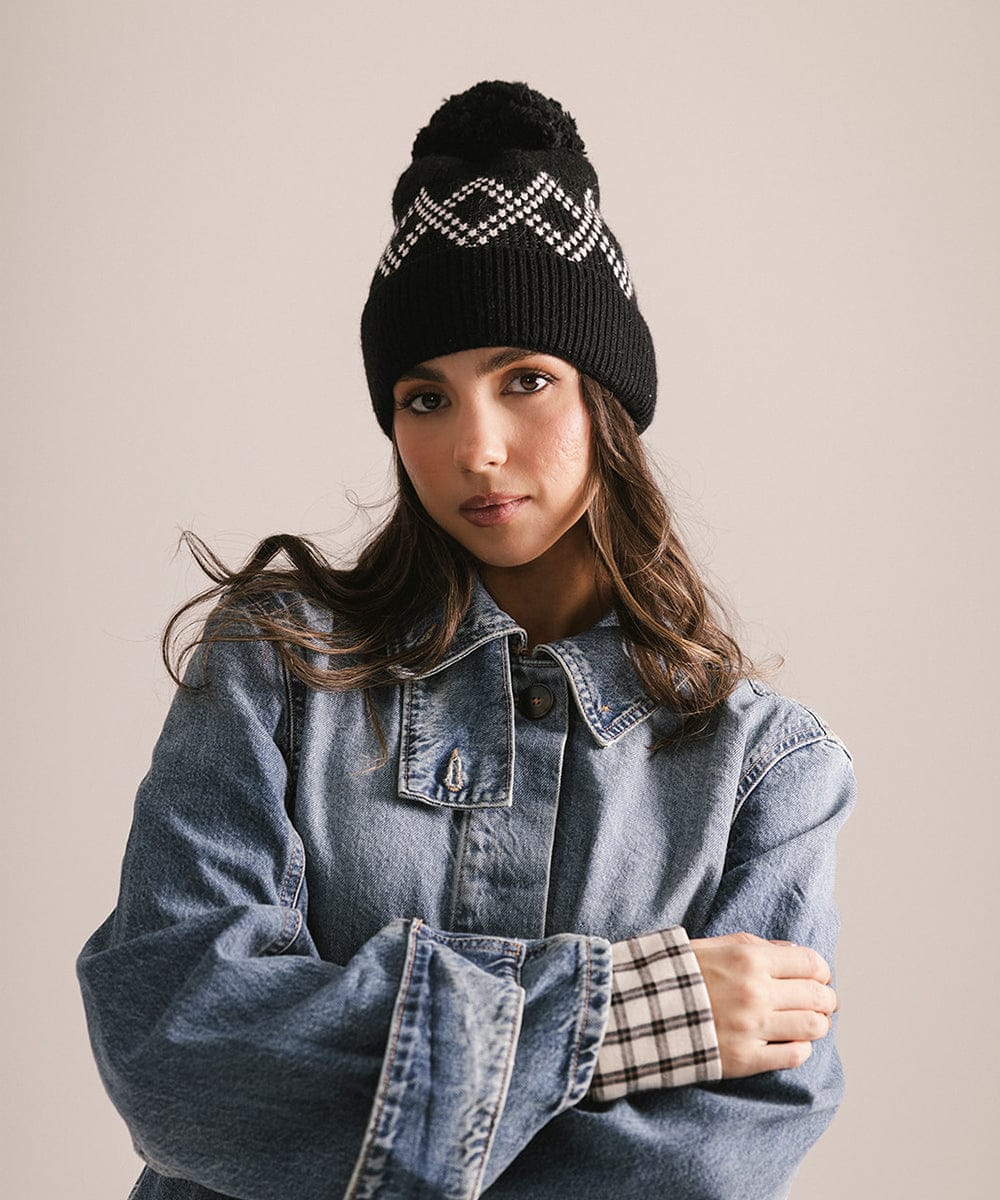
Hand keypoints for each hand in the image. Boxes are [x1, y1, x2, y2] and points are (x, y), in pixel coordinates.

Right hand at [688, 931, 837, 1077]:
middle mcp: (756, 993)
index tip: (817, 976)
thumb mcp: (715, 945)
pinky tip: (789, 1041)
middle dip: (825, 998)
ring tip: (808, 1022)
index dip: (821, 971)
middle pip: (819, 997)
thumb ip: (758, 946)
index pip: (811, 964)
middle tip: (819, 1001)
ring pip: (813, 1027)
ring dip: (817, 1024)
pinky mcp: (745, 1059)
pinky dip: (800, 1048)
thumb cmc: (679, 973)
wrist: (642, 1010)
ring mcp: (752, 1028)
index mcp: (750, 959)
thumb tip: (795, 953)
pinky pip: (794, 1056)